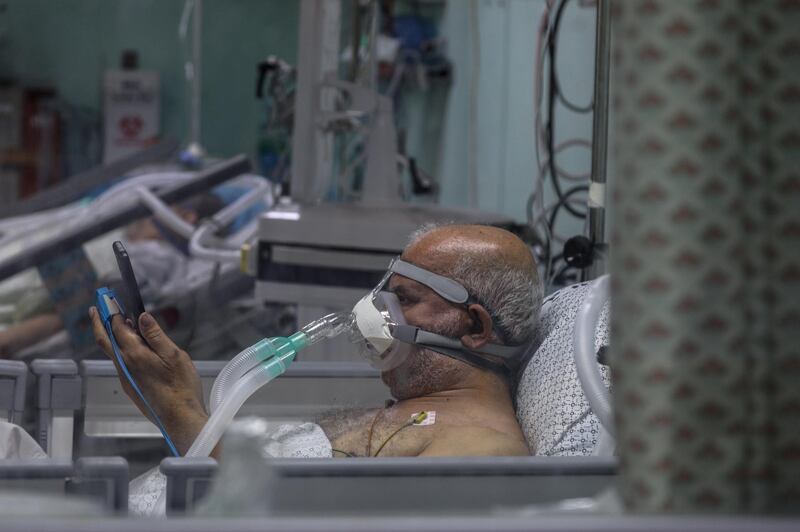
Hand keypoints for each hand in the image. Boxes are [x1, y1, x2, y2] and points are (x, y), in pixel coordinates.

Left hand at [89, 307, 207, 454]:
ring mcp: (126, 377)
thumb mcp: (174, 355)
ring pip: (112, 351)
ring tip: (118, 321)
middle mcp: (125, 366)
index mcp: (134, 354)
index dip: (113, 311)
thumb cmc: (181, 386)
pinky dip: (120, 347)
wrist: (179, 418)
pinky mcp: (131, 386)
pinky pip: (120, 362)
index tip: (110, 298)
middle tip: (98, 305)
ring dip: (111, 334)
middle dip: (100, 321)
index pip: (118, 327)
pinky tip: (133, 346)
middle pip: (105, 339)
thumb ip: (156, 336)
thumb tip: (142, 317)